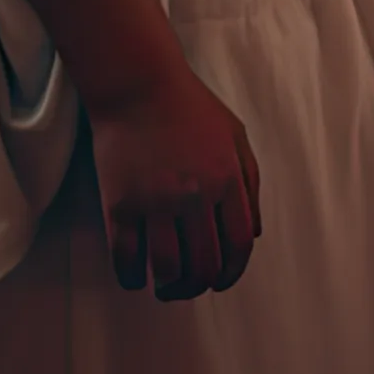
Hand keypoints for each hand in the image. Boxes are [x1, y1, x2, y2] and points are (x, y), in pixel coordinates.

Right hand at [0, 0, 262, 299]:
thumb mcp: (236, 137)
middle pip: (204, 263)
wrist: (139, 84)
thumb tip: (252, 235)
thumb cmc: (192, 108)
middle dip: (199, 285)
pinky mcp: (120, 204)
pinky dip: (133, 277)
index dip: (232, 272)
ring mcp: (156, 202)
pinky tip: (136, 278)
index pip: (238, 244)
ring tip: (165, 288)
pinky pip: (127, 257)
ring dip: (169, 288)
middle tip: (190, 288)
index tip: (221, 282)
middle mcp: (195, 196)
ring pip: (167, 268)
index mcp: (227, 180)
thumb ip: (250, 185)